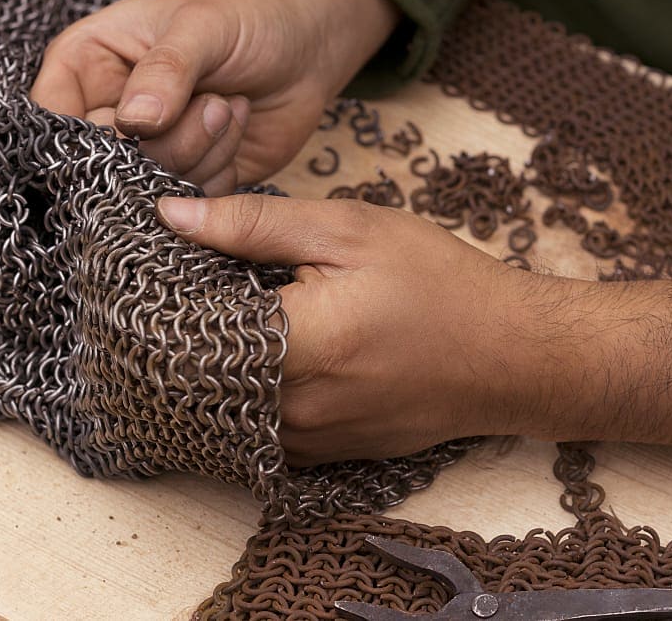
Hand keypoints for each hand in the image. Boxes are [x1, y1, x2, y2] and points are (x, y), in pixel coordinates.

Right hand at [31, 0, 398, 195]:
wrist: (307, 45)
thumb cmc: (249, 17)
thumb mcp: (203, 27)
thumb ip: (165, 71)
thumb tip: (133, 122)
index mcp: (89, 62)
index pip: (52, 116)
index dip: (83, 136)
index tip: (129, 132)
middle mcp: (109, 111)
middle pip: (102, 162)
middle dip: (163, 142)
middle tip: (210, 102)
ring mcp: (148, 150)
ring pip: (148, 186)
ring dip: (199, 151)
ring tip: (227, 104)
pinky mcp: (187, 177)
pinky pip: (187, 200)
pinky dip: (219, 172)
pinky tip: (237, 125)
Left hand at [155, 194, 551, 465]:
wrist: (513, 355)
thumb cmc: (440, 284)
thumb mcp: (350, 231)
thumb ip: (255, 226)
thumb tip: (173, 217)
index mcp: (299, 344)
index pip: (184, 337)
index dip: (160, 303)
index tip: (158, 273)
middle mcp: (298, 407)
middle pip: (197, 378)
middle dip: (182, 334)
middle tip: (188, 290)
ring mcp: (313, 440)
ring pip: (225, 407)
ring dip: (214, 367)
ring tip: (230, 320)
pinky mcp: (328, 455)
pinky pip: (261, 429)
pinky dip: (249, 395)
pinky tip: (265, 357)